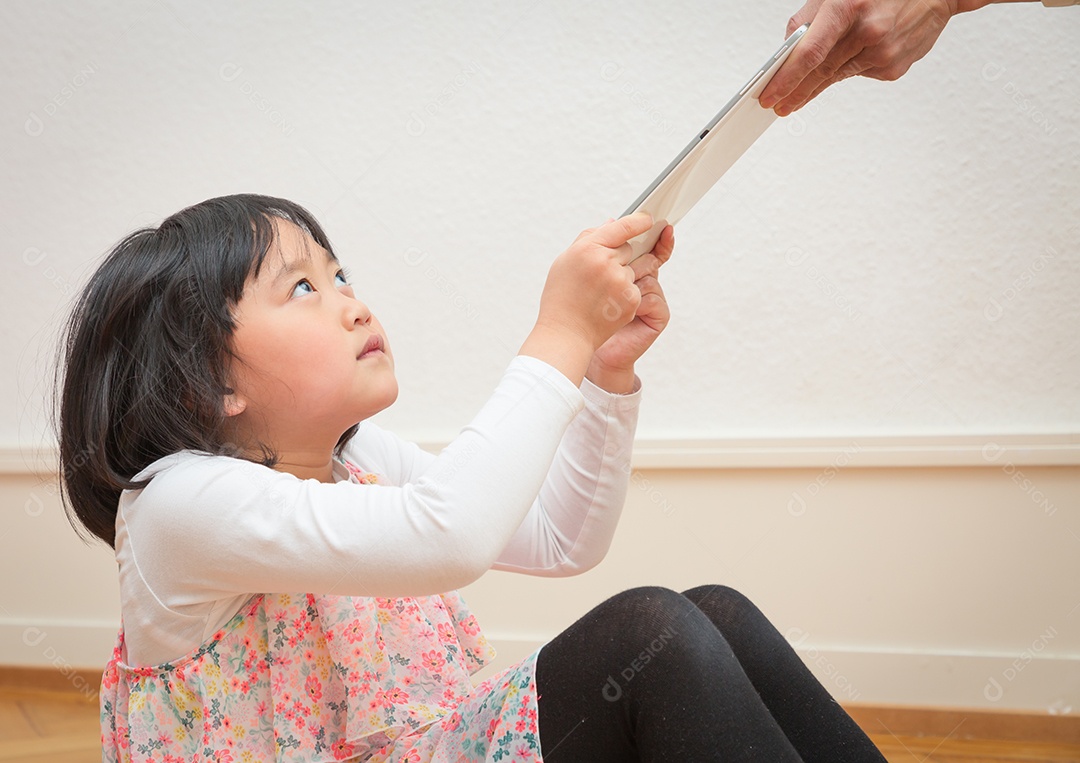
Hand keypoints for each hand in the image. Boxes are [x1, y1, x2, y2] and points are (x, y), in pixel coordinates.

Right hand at [519, 212, 657, 385]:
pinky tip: (606, 304)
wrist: (565, 334)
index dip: (638, 221)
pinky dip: (625, 294)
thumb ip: (588, 238)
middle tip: (601, 273)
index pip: (621, 227)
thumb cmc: (561, 297)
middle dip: (619, 257)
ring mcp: (620, 281)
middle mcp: (606, 262)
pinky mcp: (631, 299)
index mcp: (588, 248)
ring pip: (634, 268)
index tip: (649, 218)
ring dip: (623, 275)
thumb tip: (611, 222)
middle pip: (628, 248)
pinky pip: (635, 288)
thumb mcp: (566, 261)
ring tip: (601, 292)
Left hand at [587, 224, 673, 393]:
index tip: (658, 222)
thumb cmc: (582, 310)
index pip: (647, 249)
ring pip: (650, 277)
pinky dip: (637, 301)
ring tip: (611, 295)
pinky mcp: (658, 316)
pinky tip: (623, 310)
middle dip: (636, 259)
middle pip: (649, 259)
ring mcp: (653, 299)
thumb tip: (611, 219)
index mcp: (630, 271)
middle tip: (623, 261)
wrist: (581, 343)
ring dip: (631, 282)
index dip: (655, 236)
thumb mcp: (587, 272)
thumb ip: (599, 246)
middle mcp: (644, 283)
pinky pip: (653, 298)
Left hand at [759, 0, 960, 115]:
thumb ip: (811, 16)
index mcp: (849, 7)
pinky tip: (854, 57)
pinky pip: (859, 73)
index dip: (786, 79)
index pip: (810, 53)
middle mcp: (868, 31)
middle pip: (820, 72)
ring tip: (795, 100)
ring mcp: (883, 52)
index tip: (770, 94)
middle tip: (776, 105)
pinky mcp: (894, 67)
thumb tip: (790, 45)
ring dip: (813, 90)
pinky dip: (850, 68)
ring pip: (837, 76)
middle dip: (794, 92)